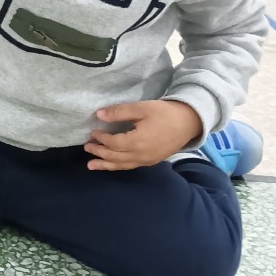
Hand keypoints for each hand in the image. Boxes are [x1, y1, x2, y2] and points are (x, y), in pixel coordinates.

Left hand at [85, 100, 202, 170]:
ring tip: (91, 166)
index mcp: (137, 141)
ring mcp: (146, 160)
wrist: (188, 123)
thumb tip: (99, 114)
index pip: (113, 143)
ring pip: (121, 165)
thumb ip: (120, 112)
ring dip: (105, 165)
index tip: (93, 132)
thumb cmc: (165, 113)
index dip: (101, 138)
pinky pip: (130, 166)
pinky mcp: (151, 161)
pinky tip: (112, 165)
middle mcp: (140, 155)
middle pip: (115, 157)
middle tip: (87, 147)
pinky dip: (118, 166)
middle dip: (99, 153)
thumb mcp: (142, 108)